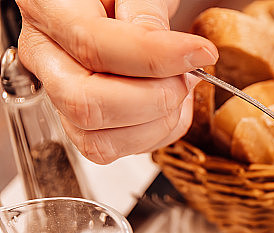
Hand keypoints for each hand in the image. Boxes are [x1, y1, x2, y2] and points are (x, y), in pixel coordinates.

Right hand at [15, 0, 217, 163]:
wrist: (113, 2)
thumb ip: (147, 13)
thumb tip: (175, 54)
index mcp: (48, 9)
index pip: (93, 45)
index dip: (155, 56)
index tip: (200, 53)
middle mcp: (45, 58)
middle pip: (86, 105)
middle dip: (153, 100)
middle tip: (186, 77)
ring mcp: (59, 96)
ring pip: (98, 141)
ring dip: (158, 123)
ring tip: (180, 89)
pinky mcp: (83, 124)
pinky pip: (116, 149)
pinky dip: (157, 134)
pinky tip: (171, 105)